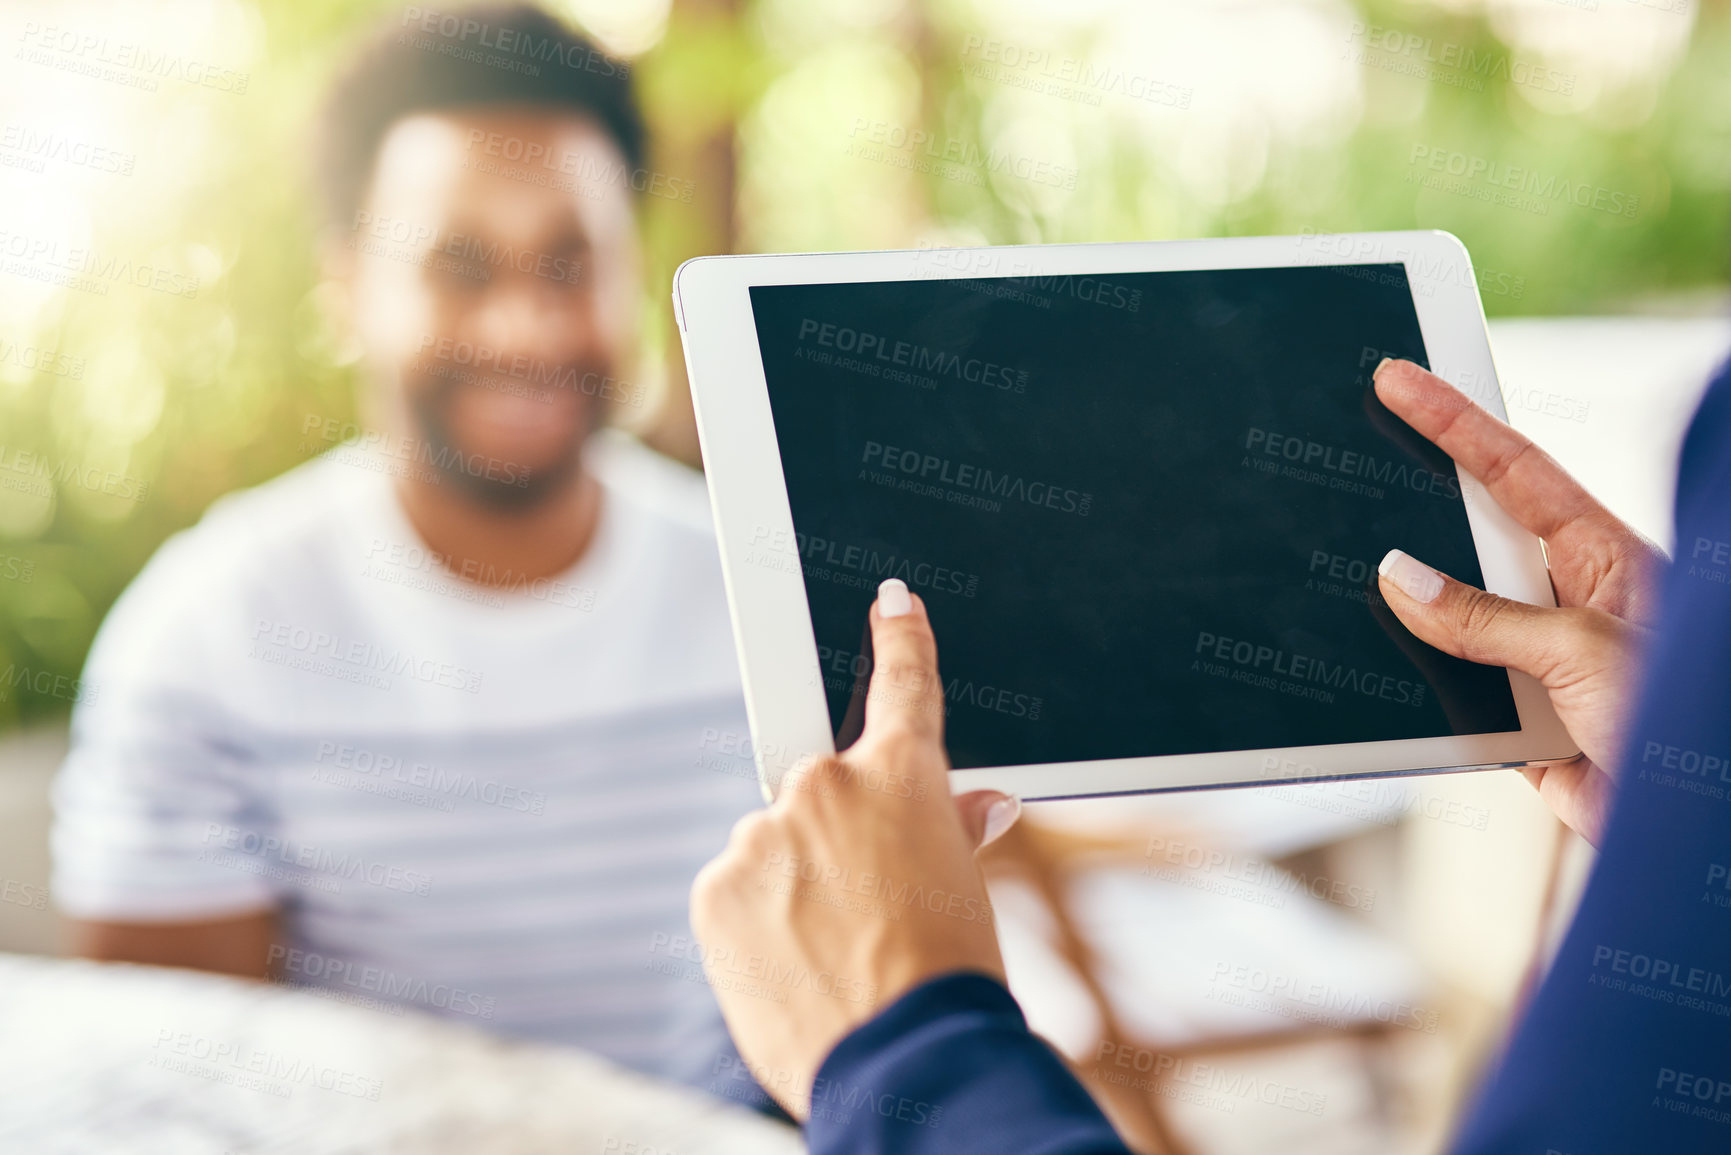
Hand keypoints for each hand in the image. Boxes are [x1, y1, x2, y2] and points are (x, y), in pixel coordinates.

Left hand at [689, 579, 1019, 1119]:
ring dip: (794, 886)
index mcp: (900, 774)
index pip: (904, 687)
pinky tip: (793, 966)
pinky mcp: (716, 887)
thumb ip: (954, 830)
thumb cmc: (950, 975)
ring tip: (831, 954)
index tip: (891, 601)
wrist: (903, 1055)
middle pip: (822, 796)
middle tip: (866, 908)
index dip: (900, 638)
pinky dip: (757, 922)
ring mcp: (764, 833)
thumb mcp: (968, 890)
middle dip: (838, 839)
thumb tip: (980, 805)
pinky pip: (737, 891)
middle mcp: (825, 785)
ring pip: (774, 848)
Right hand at [1372, 359, 1663, 843]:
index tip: (1400, 380)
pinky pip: (1453, 698)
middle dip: (1413, 514)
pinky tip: (1383, 683)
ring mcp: (1544, 664)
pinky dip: (1420, 696)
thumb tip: (1400, 582)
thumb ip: (1484, 619)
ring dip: (1414, 623)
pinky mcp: (1527, 727)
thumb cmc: (1688, 719)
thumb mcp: (1581, 652)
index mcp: (1603, 556)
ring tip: (1349, 591)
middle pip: (1471, 542)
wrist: (1705, 824)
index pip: (1514, 469)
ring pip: (1453, 625)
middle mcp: (1571, 601)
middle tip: (1353, 465)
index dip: (1453, 419)